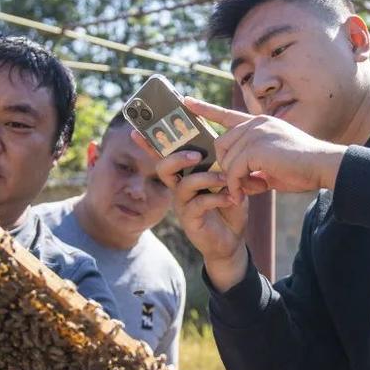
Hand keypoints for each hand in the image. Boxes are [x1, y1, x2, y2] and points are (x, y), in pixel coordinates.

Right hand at [129, 130, 247, 290]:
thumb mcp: (228, 180)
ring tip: (224, 180)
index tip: (137, 130)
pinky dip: (217, 198)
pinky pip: (199, 203)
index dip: (149, 144)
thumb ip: (222, 163)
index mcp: (184, 175)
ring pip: (183, 184)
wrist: (232, 239)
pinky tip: (230, 198)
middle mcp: (178, 188)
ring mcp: (182, 204)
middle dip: (178, 157)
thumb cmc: (228, 205)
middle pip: (164, 167)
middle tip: (197, 155)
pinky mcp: (190, 219)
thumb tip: (221, 141)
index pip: (164, 156)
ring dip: (205, 178)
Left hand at [185, 97, 346, 202]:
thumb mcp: (271, 168)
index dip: (204, 109)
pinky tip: (247, 192)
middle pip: (221, 144)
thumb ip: (251, 168)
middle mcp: (256, 123)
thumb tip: (235, 182)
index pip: (226, 115)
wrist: (323, 166)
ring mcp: (255, 132)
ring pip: (226, 159)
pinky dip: (236, 185)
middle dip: (225, 167)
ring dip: (233, 179)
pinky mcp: (256, 146)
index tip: (186, 101)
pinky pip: (234, 170)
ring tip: (249, 189)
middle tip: (239, 184)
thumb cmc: (303, 169)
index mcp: (260, 123)